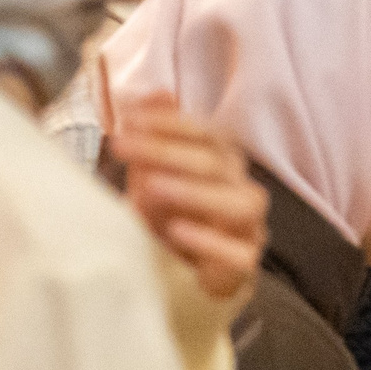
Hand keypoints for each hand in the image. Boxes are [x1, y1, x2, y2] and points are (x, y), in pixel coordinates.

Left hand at [113, 94, 266, 303]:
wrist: (179, 277)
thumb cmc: (168, 220)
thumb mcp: (153, 175)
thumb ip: (157, 136)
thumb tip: (157, 92)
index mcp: (224, 165)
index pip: (207, 134)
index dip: (170, 124)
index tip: (129, 121)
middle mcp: (242, 191)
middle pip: (218, 164)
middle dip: (167, 152)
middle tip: (122, 146)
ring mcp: (248, 230)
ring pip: (242, 204)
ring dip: (196, 192)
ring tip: (153, 188)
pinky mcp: (244, 267)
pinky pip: (240, 255)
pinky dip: (210, 242)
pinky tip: (177, 231)